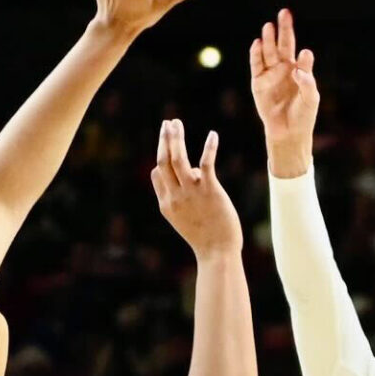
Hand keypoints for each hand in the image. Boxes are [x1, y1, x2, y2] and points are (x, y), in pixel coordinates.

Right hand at [149, 118, 242, 259]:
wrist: (217, 252)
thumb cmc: (204, 237)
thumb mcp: (184, 219)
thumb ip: (181, 196)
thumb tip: (192, 172)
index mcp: (166, 204)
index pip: (157, 174)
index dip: (162, 159)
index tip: (169, 148)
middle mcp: (175, 196)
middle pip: (164, 161)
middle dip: (164, 139)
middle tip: (167, 123)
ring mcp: (191, 192)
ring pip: (178, 158)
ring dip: (176, 137)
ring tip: (176, 122)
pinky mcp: (209, 190)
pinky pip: (206, 162)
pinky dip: (209, 147)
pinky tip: (213, 135)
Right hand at [248, 9, 318, 177]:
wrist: (288, 133)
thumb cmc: (303, 115)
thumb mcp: (311, 97)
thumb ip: (308, 78)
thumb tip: (304, 54)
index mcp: (299, 70)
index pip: (300, 53)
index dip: (301, 50)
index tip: (303, 54)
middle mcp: (284, 68)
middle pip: (283, 44)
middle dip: (283, 29)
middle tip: (284, 12)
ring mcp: (270, 74)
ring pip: (268, 52)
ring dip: (268, 39)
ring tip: (268, 26)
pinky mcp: (258, 83)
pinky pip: (256, 65)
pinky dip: (256, 54)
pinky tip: (256, 43)